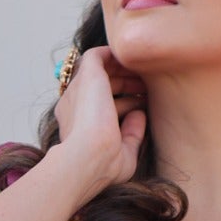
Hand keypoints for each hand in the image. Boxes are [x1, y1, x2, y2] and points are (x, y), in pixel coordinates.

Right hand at [53, 47, 146, 197]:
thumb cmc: (103, 166)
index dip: (122, 102)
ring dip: (123, 70)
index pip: (98, 106)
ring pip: (99, 69)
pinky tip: (133, 61)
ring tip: (146, 77)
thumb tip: (140, 113)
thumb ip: (132, 133)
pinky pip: (97, 55)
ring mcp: (79, 90)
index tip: (142, 104)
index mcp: (77, 123)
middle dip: (124, 84)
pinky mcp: (87, 76)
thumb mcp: (124, 152)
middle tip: (146, 88)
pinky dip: (114, 54)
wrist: (89, 158)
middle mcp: (74, 105)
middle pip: (99, 86)